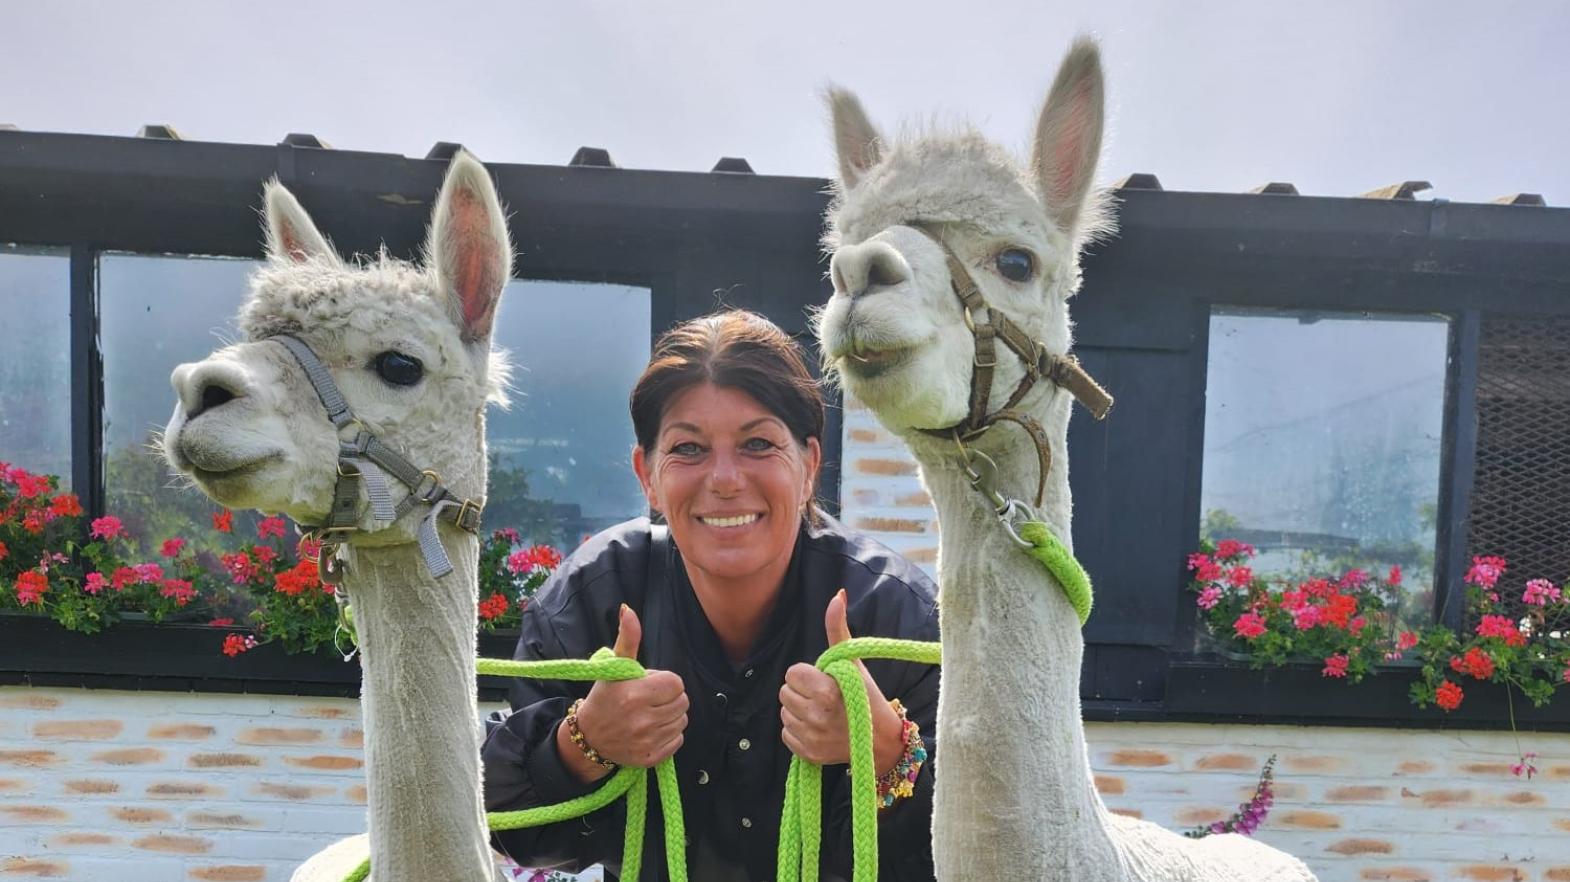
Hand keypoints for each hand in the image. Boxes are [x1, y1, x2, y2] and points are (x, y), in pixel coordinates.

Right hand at [558, 604, 688, 781]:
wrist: (589, 737)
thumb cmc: (605, 697)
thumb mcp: (614, 667)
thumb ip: (627, 638)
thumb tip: (629, 609)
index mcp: (635, 694)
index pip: (676, 683)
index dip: (665, 682)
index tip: (648, 685)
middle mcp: (642, 719)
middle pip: (682, 702)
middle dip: (669, 698)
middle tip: (649, 699)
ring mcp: (647, 741)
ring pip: (682, 720)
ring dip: (670, 716)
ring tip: (649, 714)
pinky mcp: (652, 757)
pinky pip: (679, 740)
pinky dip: (669, 734)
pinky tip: (651, 730)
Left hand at [779, 589, 904, 772]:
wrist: (881, 742)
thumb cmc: (867, 696)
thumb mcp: (853, 661)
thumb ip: (837, 628)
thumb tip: (837, 595)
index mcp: (827, 690)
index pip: (792, 673)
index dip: (807, 674)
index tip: (824, 679)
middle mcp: (817, 716)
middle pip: (785, 692)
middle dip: (802, 691)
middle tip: (823, 694)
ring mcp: (812, 738)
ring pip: (784, 712)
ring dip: (799, 709)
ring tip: (822, 710)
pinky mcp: (808, 754)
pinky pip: (786, 734)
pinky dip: (798, 729)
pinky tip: (818, 726)